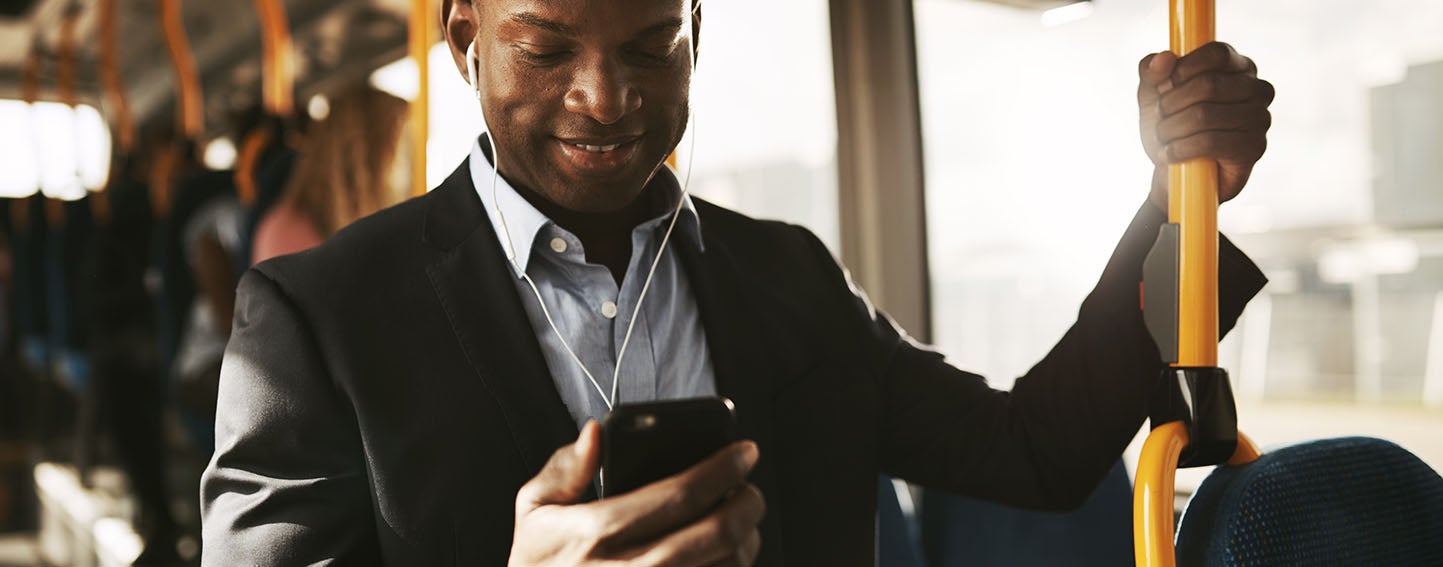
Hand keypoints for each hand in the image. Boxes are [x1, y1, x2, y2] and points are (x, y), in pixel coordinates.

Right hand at [509, 421, 764, 565]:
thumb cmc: (539, 563)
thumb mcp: (532, 510)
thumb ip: (564, 468)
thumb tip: (596, 431)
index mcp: (598, 531)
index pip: (680, 494)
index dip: (723, 468)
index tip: (745, 451)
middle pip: (716, 532)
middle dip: (747, 502)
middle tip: (751, 488)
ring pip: (726, 566)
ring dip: (747, 540)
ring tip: (743, 522)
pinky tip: (727, 555)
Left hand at [1138, 42, 1274, 210]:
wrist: (1173, 171)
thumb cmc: (1169, 125)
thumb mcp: (1151, 94)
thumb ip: (1151, 70)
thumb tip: (1164, 58)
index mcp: (1237, 66)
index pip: (1217, 53)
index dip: (1184, 68)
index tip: (1164, 86)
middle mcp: (1257, 88)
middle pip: (1208, 84)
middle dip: (1171, 103)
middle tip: (1159, 118)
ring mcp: (1260, 117)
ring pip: (1205, 115)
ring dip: (1171, 128)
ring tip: (1163, 138)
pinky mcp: (1255, 147)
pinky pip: (1211, 142)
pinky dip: (1181, 149)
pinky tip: (1171, 154)